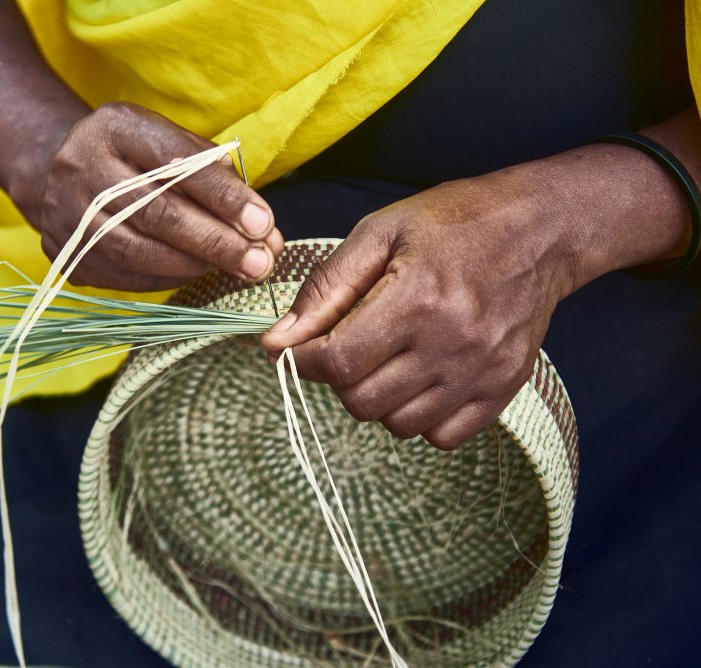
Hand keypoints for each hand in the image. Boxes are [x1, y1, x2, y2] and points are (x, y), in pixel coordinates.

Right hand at [12, 102, 282, 291]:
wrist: (61, 170)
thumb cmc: (136, 157)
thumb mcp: (170, 142)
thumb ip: (214, 174)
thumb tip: (261, 228)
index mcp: (115, 128)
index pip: (175, 162)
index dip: (222, 196)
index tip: (263, 223)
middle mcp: (83, 167)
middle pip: (157, 213)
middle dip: (216, 242)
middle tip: (260, 262)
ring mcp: (67, 212)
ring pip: (138, 251)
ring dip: (195, 266)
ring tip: (236, 269)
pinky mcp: (66, 252)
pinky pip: (123, 275)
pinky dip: (167, 278)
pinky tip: (197, 273)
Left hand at [262, 112, 698, 449]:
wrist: (542, 230)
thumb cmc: (454, 222)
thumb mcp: (380, 233)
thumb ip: (326, 289)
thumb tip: (277, 341)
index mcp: (417, 297)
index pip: (339, 362)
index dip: (303, 361)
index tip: (297, 348)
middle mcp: (452, 343)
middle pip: (362, 401)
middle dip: (338, 378)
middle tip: (346, 347)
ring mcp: (481, 371)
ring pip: (398, 424)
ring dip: (377, 399)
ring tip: (386, 359)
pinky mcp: (503, 388)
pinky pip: (442, 437)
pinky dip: (419, 418)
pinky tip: (419, 380)